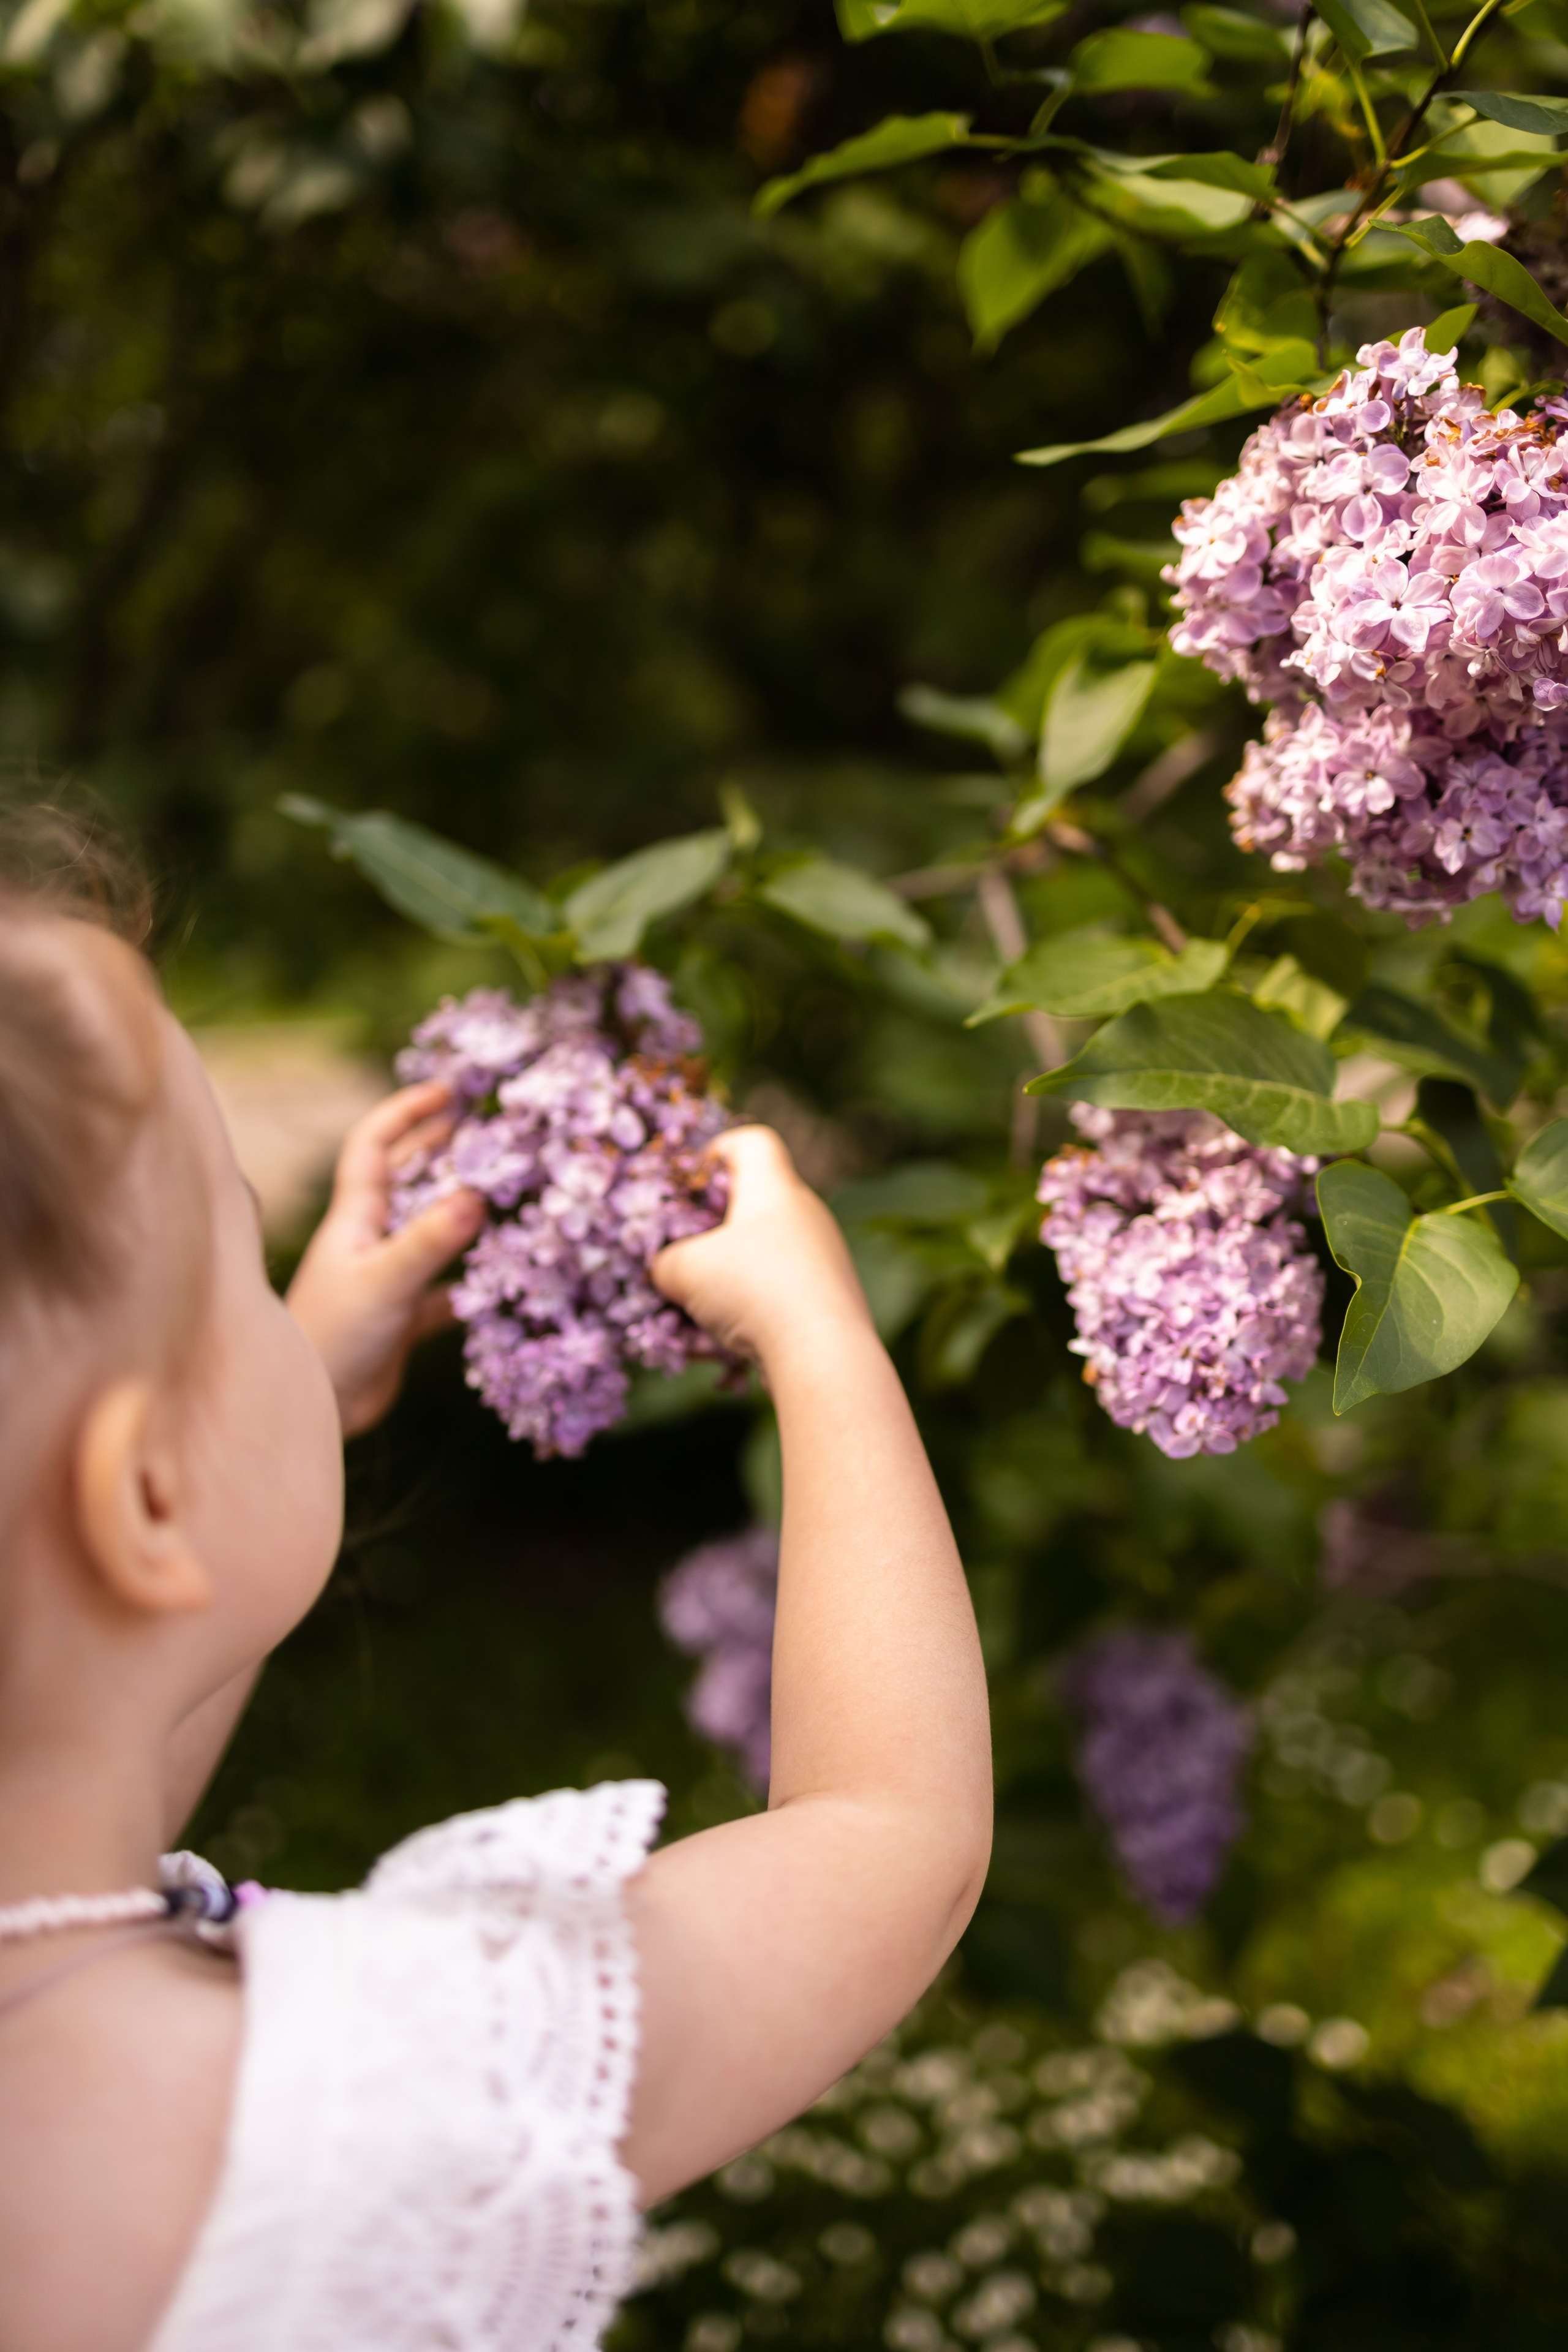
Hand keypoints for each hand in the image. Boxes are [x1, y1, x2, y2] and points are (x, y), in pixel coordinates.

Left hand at [286, 1081, 484, 1436]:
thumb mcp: (384, 1282)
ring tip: (503, 1191)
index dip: (404, 1112)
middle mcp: (369, 1240)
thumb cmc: (333, 1336)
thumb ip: (430, 1241)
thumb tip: (478, 1196)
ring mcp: (386, 1278)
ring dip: (460, 1212)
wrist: (312, 1408)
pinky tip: (503, 1282)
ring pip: (429, 1232)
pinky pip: (445, 1291)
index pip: (373, 1146)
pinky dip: (473, 1284)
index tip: (446, 1091)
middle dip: (437, 1149)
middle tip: (482, 1128)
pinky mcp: (402, 1318)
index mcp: (354, 1218)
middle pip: (403, 1179)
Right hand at [651, 1125, 873, 1367]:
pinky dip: (744, 1314)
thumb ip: (663, 1262)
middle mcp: (806, 1217)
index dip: (715, 1152)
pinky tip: (716, 1347)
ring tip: (688, 1316)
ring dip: (721, 1282)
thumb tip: (664, 1272)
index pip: (753, 1142)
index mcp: (776, 1189)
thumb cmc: (754, 1292)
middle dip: (708, 1234)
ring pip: (759, 1259)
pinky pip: (774, 1296)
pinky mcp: (828, 1302)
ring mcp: (822, 1260)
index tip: (687, 1186)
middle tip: (677, 1258)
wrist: (824, 1356)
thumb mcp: (685, 1270)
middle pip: (751, 1207)